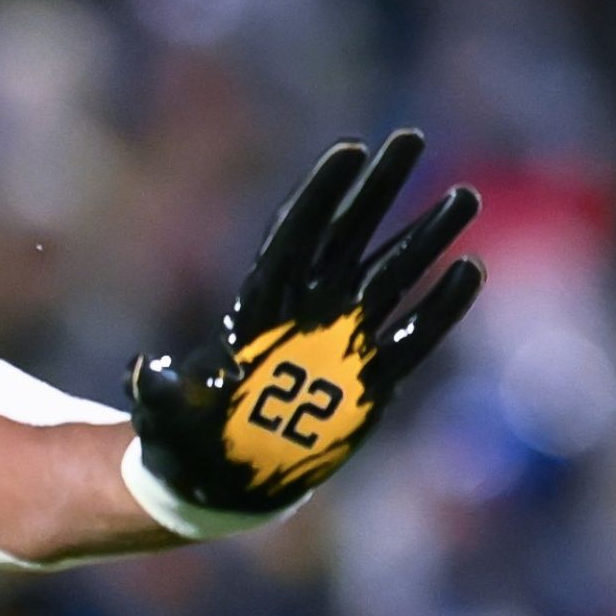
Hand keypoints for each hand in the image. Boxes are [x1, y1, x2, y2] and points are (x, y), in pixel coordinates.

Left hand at [127, 129, 483, 522]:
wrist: (221, 478)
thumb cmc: (185, 439)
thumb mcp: (165, 414)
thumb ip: (160, 392)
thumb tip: (145, 372)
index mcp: (257, 306)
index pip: (295, 236)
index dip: (322, 194)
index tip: (352, 149)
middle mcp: (304, 312)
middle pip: (348, 237)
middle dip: (380, 190)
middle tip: (412, 138)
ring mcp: (339, 342)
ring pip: (390, 276)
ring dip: (426, 237)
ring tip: (462, 195)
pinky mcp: (369, 380)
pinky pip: (412, 336)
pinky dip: (441, 306)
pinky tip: (470, 270)